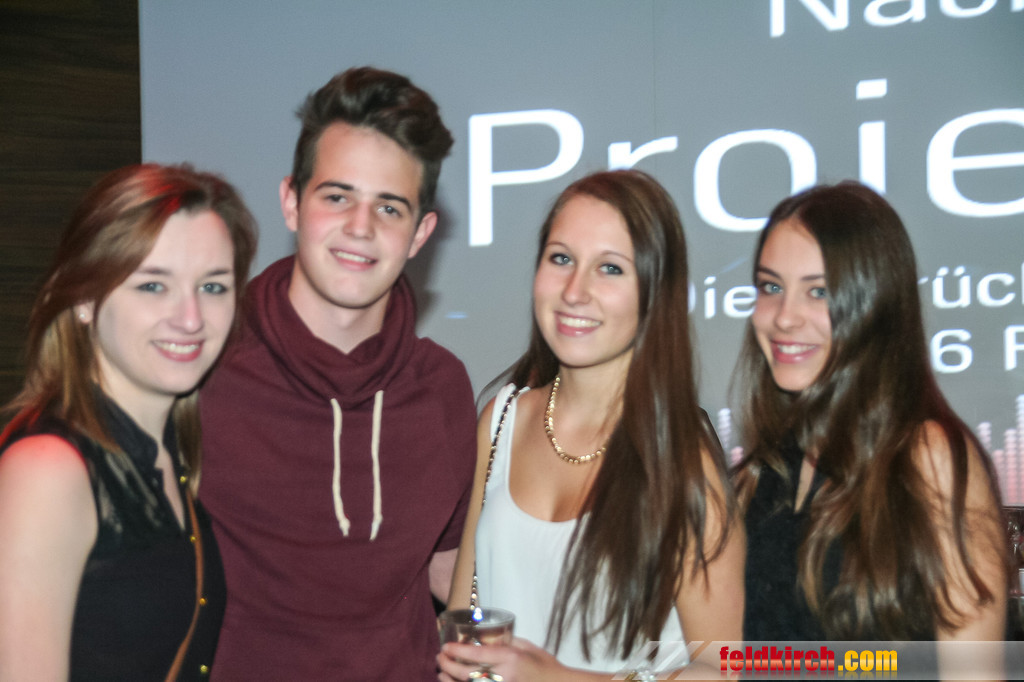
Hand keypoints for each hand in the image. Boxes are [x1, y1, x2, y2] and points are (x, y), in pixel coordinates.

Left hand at [437, 637, 566, 681]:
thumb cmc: (546, 666)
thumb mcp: (528, 647)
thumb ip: (507, 642)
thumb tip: (487, 638)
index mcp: (510, 658)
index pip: (477, 655)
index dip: (457, 651)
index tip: (446, 646)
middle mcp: (504, 676)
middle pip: (467, 673)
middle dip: (449, 665)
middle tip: (440, 657)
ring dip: (451, 680)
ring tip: (441, 672)